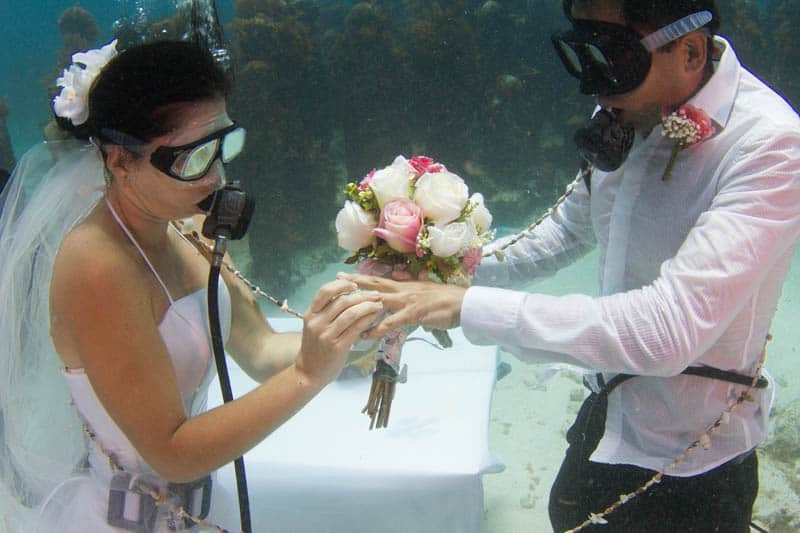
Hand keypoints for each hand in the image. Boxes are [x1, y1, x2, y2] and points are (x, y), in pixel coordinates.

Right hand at [295, 279, 382, 385]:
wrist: (309, 372)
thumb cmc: (315, 347)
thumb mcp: (315, 326)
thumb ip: (327, 311)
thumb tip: (349, 295)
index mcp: (311, 314)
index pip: (324, 291)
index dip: (341, 284)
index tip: (355, 284)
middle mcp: (317, 322)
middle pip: (342, 301)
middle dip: (362, 295)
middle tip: (375, 295)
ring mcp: (327, 335)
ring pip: (351, 313)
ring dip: (368, 306)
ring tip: (378, 304)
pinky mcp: (338, 346)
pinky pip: (356, 328)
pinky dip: (368, 319)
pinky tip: (375, 316)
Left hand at [336, 272, 465, 338]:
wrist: (464, 303)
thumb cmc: (446, 299)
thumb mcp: (425, 290)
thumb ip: (410, 287)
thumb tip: (398, 279)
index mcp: (406, 285)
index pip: (380, 280)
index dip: (362, 277)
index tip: (345, 275)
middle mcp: (404, 289)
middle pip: (375, 285)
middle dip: (355, 283)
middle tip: (337, 281)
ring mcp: (408, 301)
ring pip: (380, 301)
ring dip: (362, 305)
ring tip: (344, 310)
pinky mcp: (414, 313)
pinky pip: (392, 321)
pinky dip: (378, 328)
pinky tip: (367, 335)